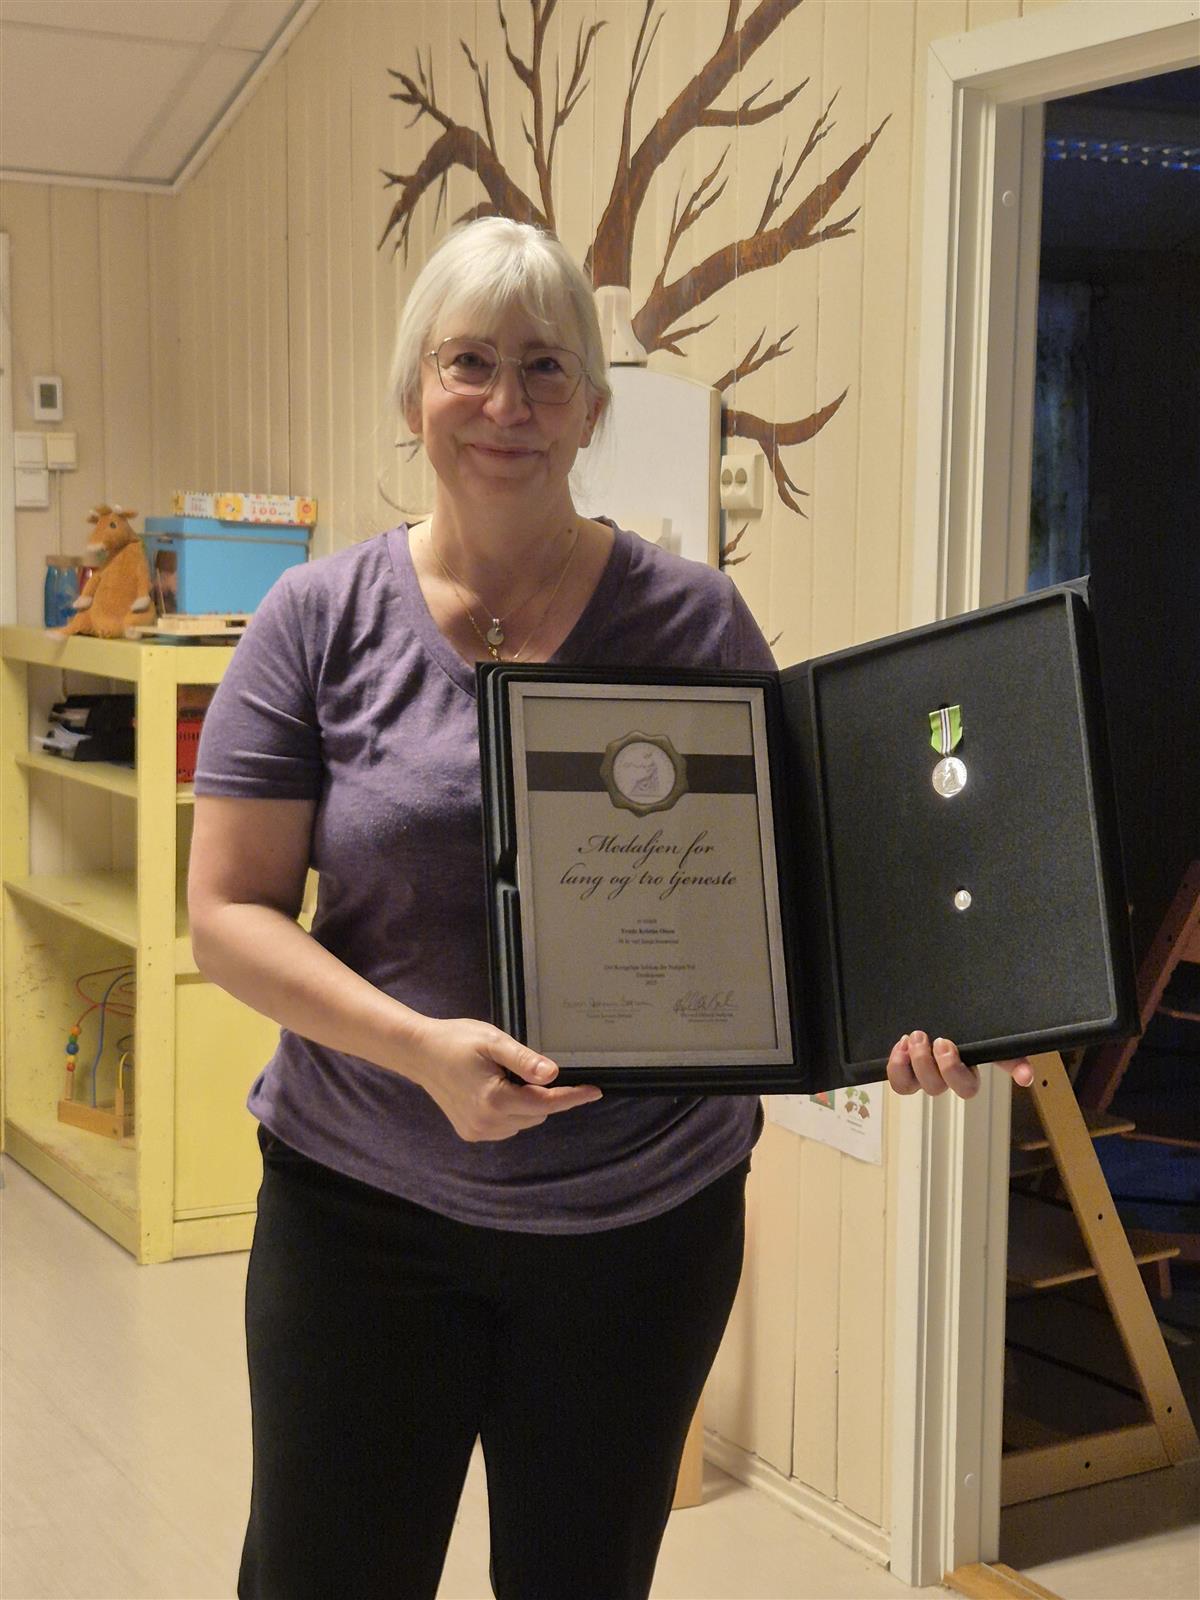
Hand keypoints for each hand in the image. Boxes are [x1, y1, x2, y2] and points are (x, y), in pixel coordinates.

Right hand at [408, 1016, 601, 1141]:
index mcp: (495, 1100)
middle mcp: (487, 1123)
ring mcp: (478, 1131)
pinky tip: (493, 1090)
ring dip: (526, 1103)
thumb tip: (552, 1074)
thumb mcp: (493, 1041)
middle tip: (521, 1066)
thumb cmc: (456, 1041)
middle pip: (536, 1113)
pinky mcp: (471, 1133)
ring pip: (523, 1121)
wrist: (419, 1053)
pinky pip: (507, 1126)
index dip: (572, 1097)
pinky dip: (511, 1110)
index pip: (546, 1103)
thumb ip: (524, 1060)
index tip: (594, 1091)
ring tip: (501, 1076)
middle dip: (541, 1094)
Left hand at [886, 1032, 1033, 1099]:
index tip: (947, 1044)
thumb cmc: (968, 1023)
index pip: (966, 1086)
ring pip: (911, 1087)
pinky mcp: (902, 1068)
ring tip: (913, 1039)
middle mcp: (941, 1077)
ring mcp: (919, 1073)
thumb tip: (1026, 1077)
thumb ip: (1010, 1053)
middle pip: (937, 1088)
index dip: (957, 1072)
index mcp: (965, 1071)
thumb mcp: (988, 1034)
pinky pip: (897, 1081)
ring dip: (912, 1064)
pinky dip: (895, 1066)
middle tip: (935, 1038)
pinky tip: (901, 1046)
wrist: (935, 1006)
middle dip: (931, 1063)